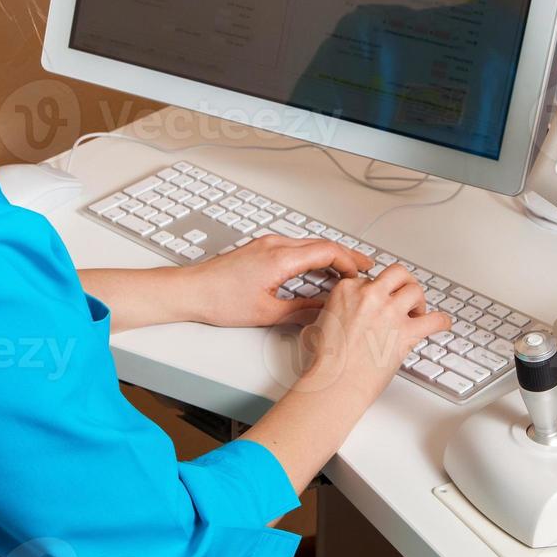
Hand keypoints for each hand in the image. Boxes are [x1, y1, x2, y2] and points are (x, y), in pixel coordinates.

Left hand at [185, 235, 373, 328]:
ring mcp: (266, 243)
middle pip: (321, 243)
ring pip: (309, 244)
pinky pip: (295, 246)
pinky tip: (317, 269)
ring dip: (330, 255)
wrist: (191, 291)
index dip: (349, 262)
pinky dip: (313, 256)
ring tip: (345, 270)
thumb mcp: (267, 313)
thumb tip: (323, 312)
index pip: (327, 251)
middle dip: (346, 256)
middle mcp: (274, 244)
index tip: (361, 274)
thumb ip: (301, 311)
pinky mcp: (260, 248)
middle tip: (365, 268)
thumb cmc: (219, 299)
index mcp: (280, 258)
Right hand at [295, 264, 452, 402]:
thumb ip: (329, 314)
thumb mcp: (316, 325)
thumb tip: (335, 318)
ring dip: (419, 301)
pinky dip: (441, 321)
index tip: (380, 300)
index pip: (370, 279)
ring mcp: (390, 312)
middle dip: (404, 282)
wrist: (336, 383)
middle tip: (405, 294)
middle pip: (397, 274)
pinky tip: (441, 324)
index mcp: (348, 289)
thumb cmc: (325, 361)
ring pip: (416, 291)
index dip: (377, 291)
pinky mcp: (407, 332)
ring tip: (417, 312)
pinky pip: (435, 320)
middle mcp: (371, 295)